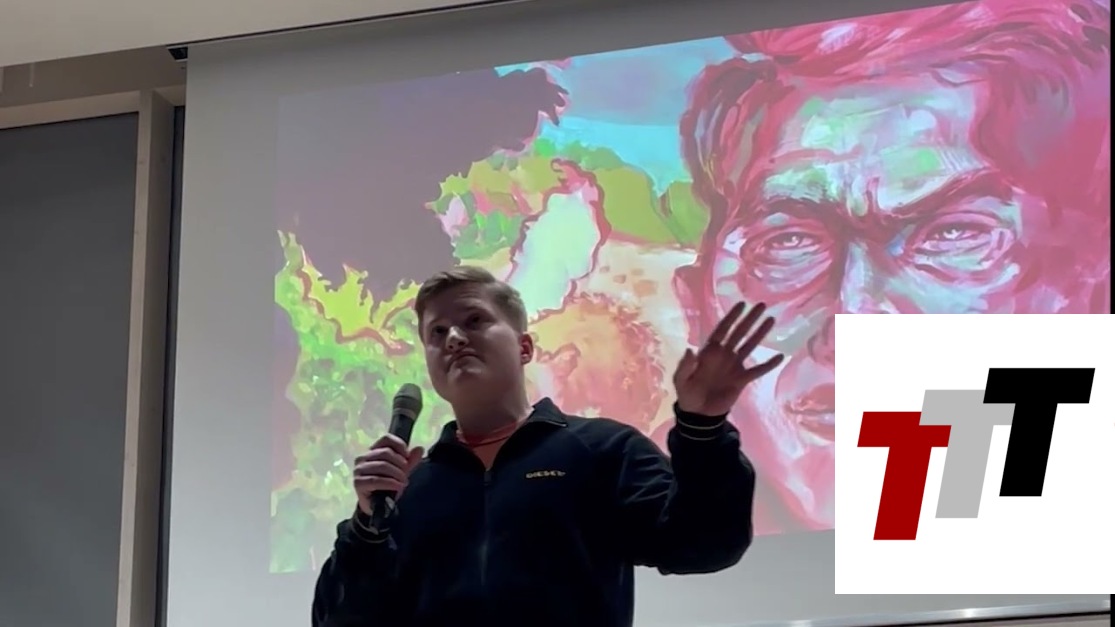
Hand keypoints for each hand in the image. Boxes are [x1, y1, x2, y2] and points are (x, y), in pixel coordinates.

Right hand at [353, 434, 424, 515]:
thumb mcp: (401, 472)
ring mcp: (359, 470)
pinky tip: (398, 486)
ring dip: (397, 474)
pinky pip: (376, 480)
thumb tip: (419, 449)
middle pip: (386, 452)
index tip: (407, 457)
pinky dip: (390, 483)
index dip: (399, 446)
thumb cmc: (387, 485)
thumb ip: (410, 461)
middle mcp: (363, 457)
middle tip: (406, 474)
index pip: (386, 439)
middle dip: (401, 464)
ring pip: (382, 465)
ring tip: (403, 482)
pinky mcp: (358, 483)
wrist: (377, 506)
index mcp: (373, 451)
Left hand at [673, 301, 783, 416]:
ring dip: (760, 333)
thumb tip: (690, 350)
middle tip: (762, 305)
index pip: (722, 329)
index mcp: (709, 351)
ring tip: (771, 320)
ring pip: (750, 346)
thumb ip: (686, 366)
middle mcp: (724, 354)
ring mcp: (734, 366)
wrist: (699, 414)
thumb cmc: (688, 394)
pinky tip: (780, 356)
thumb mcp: (681, 380)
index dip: (731, 317)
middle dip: (749, 319)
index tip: (741, 305)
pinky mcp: (742, 380)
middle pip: (739, 333)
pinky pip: (758, 370)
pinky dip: (769, 364)